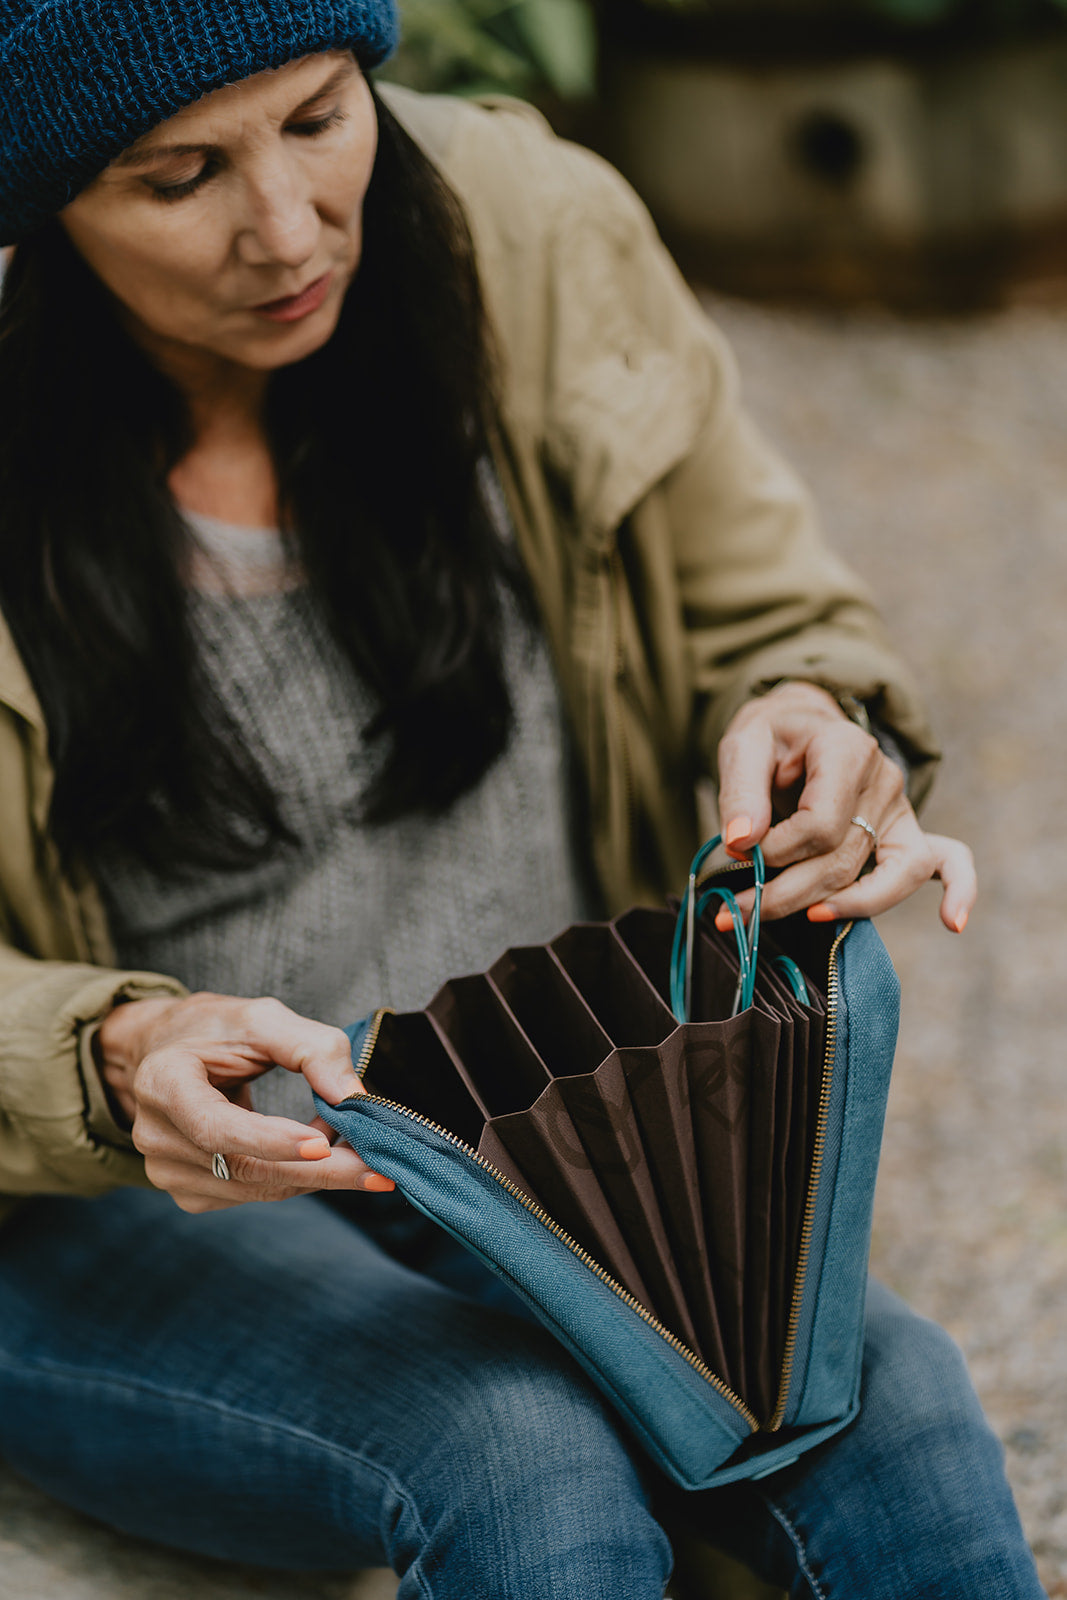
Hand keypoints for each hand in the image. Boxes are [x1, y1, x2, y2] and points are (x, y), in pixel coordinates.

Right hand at [96, 992, 394, 1213]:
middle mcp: (155, 1135)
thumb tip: (352, 1095)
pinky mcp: (187, 1192)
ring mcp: (166, 1171)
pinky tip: (313, 1149)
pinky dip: (294, 1177)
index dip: (270, 1140)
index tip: (324, 1145)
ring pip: (256, 1188)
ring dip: (313, 1172)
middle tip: (378, 1169)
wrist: (165, 1052)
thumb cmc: (214, 1030)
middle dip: (319, 1171)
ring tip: (349, 1139)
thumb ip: (310, 1047)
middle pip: (244, 1169)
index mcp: (163, 1083)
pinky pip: (253, 1194)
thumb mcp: (261, 1018)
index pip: (216, 1127)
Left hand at [715, 682, 976, 930]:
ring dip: (842, 907)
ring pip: (889, 876)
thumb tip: (741, 842)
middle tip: (738, 909)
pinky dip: (958, 890)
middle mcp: (884, 779)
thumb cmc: (772, 740)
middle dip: (788, 893)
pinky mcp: (909, 832)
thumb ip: (740, 792)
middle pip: (846, 858)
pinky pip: (948, 861)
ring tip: (801, 917)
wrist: (799, 729)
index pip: (820, 823)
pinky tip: (952, 922)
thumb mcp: (743, 746)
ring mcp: (901, 808)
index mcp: (846, 748)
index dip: (777, 851)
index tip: (738, 853)